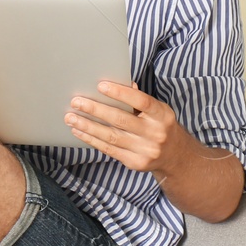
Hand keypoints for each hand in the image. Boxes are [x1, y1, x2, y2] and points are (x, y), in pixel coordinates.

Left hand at [64, 80, 186, 175]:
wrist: (176, 157)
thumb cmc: (160, 126)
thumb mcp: (157, 111)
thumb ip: (139, 99)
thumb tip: (119, 82)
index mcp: (162, 115)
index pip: (141, 101)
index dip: (120, 93)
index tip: (100, 85)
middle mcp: (155, 133)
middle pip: (121, 120)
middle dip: (95, 110)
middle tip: (76, 101)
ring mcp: (145, 150)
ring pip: (111, 136)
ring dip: (87, 126)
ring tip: (70, 117)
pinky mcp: (135, 162)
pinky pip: (108, 149)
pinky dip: (91, 139)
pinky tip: (78, 131)